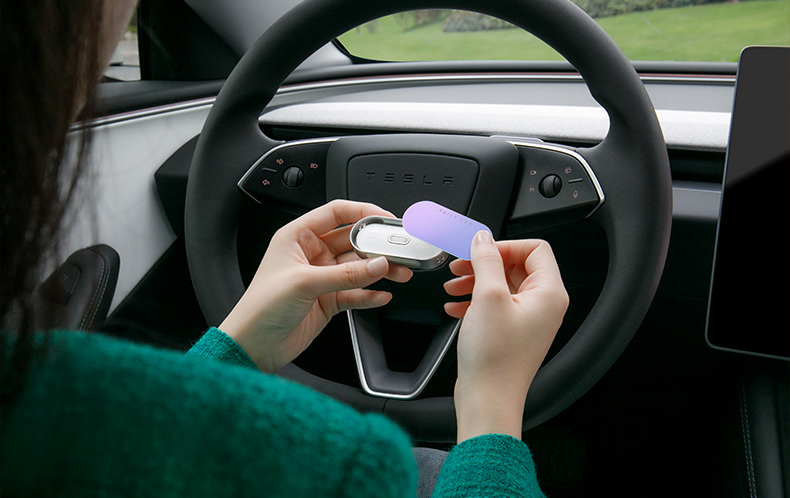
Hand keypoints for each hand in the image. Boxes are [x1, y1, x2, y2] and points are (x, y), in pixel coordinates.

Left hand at [220, 200, 411, 372]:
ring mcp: (321, 278)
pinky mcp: (328, 301)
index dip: (362, 212)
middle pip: (353, 241)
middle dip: (377, 246)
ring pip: (358, 268)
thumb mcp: (303, 283)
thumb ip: (345, 274)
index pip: (335, 213)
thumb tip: (377, 264)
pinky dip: (370, 294)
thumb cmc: (260, 308)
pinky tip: (383, 295)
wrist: (252, 346)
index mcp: (297, 237)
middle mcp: (311, 254)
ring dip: (380, 271)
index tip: (385, 219)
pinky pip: (356, 293)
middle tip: (399, 251)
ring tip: (400, 273)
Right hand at [443, 232, 567, 442]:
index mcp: (549, 293)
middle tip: (460, 265)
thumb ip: (486, 260)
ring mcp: (528, 320)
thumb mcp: (487, 297)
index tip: (480, 250)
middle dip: (484, 263)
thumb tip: (483, 239)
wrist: (488, 400)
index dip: (505, 245)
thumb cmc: (495, 359)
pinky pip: (494, 305)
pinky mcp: (511, 333)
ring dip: (475, 281)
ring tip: (453, 287)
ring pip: (502, 284)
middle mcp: (543, 305)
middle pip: (516, 265)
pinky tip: (455, 307)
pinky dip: (474, 301)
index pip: (535, 248)